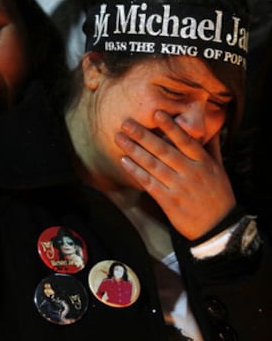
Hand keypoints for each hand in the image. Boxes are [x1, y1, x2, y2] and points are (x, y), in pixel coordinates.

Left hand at [115, 111, 235, 239]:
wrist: (219, 227)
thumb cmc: (219, 195)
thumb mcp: (220, 169)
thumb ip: (212, 147)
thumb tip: (212, 126)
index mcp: (203, 162)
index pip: (185, 140)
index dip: (170, 126)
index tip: (156, 113)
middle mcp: (190, 172)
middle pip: (163, 150)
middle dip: (143, 135)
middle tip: (126, 123)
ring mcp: (178, 187)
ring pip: (153, 165)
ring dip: (134, 150)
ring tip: (120, 138)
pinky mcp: (169, 201)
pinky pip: (149, 183)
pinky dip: (136, 172)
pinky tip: (124, 161)